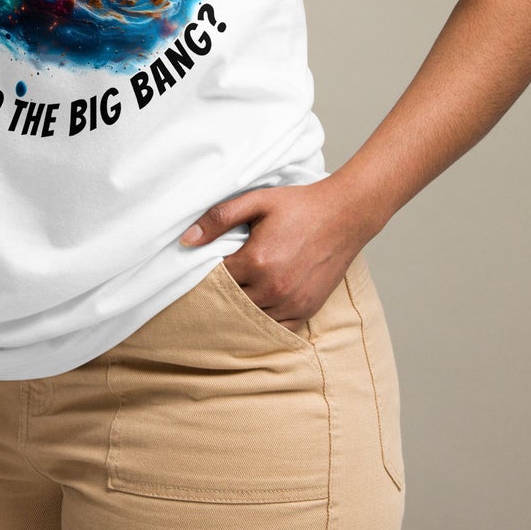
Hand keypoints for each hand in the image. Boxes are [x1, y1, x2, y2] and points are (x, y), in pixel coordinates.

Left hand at [179, 178, 377, 330]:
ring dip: (240, 309)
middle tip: (211, 285)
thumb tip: (186, 240)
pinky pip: (277, 328)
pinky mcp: (307, 310)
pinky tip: (255, 307)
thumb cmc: (298, 206)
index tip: (200, 267)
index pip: (215, 279)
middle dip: (220, 293)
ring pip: (252, 318)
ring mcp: (293, 302)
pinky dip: (263, 320)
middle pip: (231, 302)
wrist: (344, 215)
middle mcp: (274, 287)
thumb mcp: (255, 201)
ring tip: (233, 294)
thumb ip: (218, 219)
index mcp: (257, 260)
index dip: (205, 274)